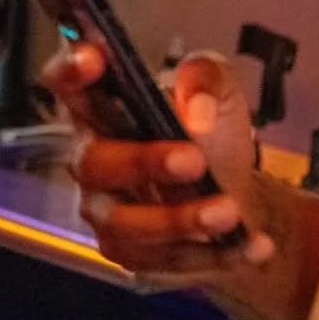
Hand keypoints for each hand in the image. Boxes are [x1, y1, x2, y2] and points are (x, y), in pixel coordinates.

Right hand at [42, 45, 275, 278]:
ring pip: (124, 223)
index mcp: (100, 107)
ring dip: (177, 219)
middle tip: (193, 159)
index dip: (69, 71)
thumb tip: (195, 111)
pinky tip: (253, 243)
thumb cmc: (211, 132)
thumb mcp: (219, 90)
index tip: (94, 59)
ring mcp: (106, 211)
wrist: (240, 194)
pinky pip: (164, 260)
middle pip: (93, 162)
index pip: (66, 84)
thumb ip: (206, 79)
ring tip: (228, 212)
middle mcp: (91, 159)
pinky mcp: (132, 254)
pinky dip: (212, 254)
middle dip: (141, 162)